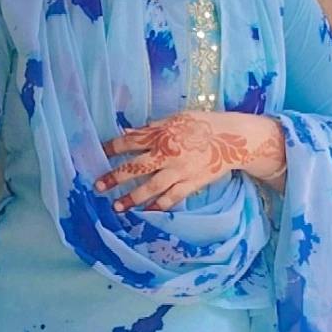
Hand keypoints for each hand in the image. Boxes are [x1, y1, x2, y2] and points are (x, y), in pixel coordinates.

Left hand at [94, 111, 286, 210]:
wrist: (233, 139)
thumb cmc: (203, 124)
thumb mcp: (176, 119)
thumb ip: (152, 127)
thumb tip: (129, 133)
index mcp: (161, 135)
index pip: (130, 142)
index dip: (112, 148)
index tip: (98, 153)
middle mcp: (167, 154)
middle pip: (135, 167)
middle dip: (115, 177)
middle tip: (98, 187)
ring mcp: (179, 171)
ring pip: (151, 187)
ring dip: (133, 198)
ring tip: (117, 207)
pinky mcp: (191, 183)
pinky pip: (172, 198)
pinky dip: (159, 206)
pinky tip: (147, 212)